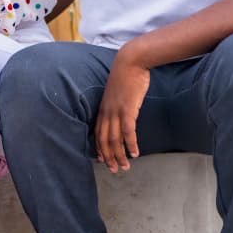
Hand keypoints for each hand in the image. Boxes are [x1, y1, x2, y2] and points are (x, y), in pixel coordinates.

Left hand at [95, 42, 150, 172]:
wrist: (130, 62)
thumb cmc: (126, 76)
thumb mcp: (117, 94)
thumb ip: (117, 106)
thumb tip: (123, 116)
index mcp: (103, 109)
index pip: (98, 133)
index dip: (100, 148)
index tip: (102, 160)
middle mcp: (106, 112)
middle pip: (104, 140)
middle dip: (108, 157)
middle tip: (114, 170)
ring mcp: (116, 111)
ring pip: (114, 139)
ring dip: (119, 155)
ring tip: (125, 167)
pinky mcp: (127, 109)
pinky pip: (128, 131)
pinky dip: (131, 144)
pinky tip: (135, 153)